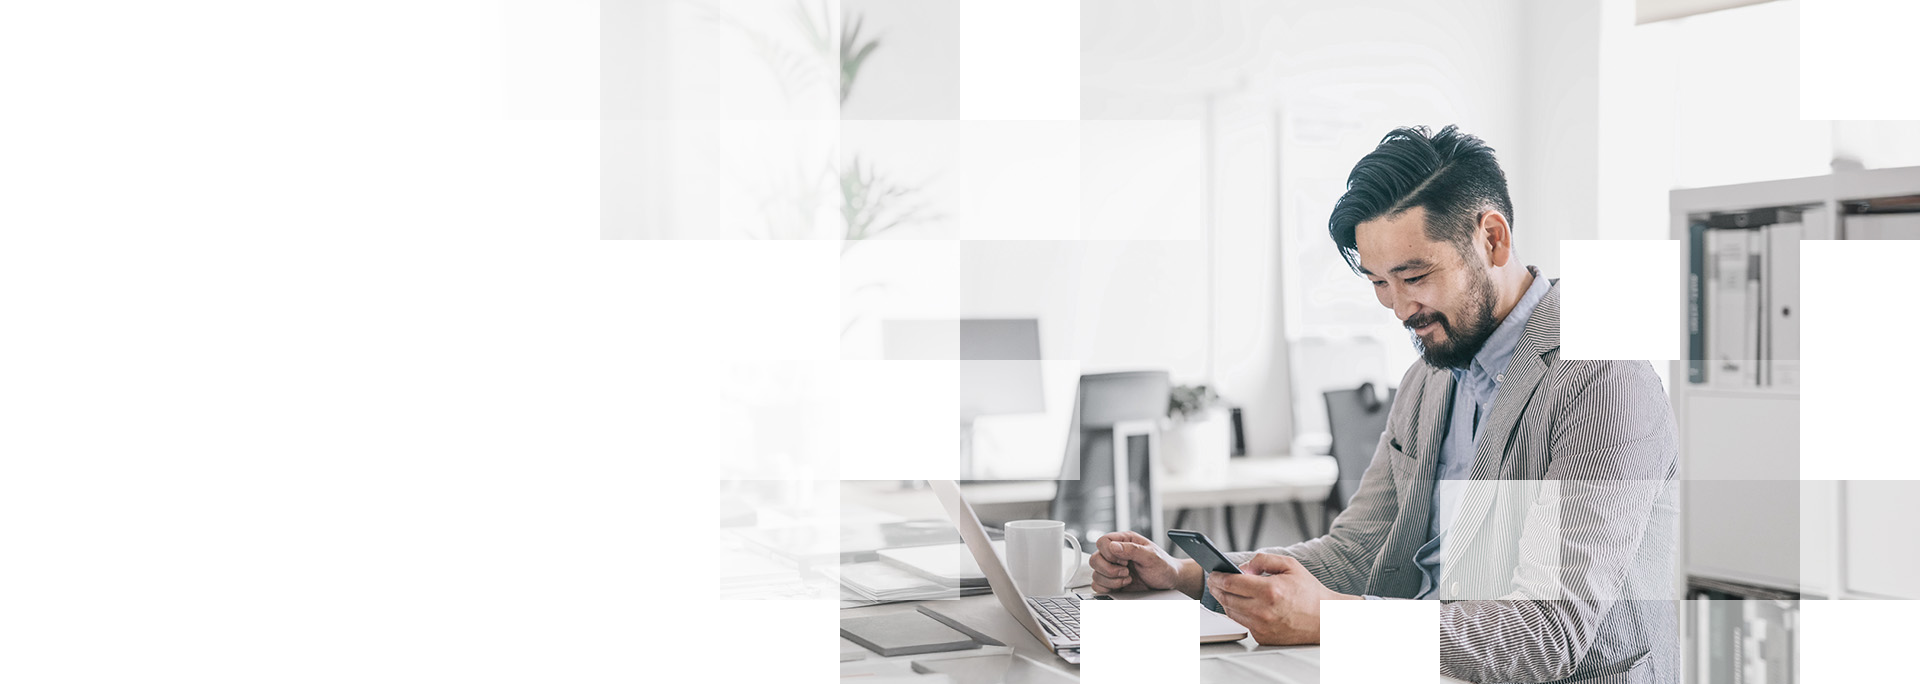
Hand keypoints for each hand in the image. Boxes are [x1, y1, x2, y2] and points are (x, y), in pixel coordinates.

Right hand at [1088, 531, 1185, 593]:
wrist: (1169, 582)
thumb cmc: (1163, 566)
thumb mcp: (1151, 557)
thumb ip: (1132, 550)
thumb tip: (1113, 547)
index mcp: (1124, 541)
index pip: (1102, 542)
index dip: (1109, 553)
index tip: (1124, 561)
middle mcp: (1116, 554)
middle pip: (1095, 559)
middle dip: (1109, 570)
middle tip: (1126, 572)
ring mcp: (1112, 568)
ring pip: (1095, 574)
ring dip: (1111, 581)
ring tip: (1128, 579)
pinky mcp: (1112, 582)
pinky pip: (1097, 586)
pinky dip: (1107, 588)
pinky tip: (1122, 586)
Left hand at [1205, 553, 1357, 644]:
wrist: (1326, 620)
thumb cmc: (1310, 592)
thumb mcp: (1289, 565)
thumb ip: (1262, 560)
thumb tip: (1242, 567)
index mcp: (1269, 590)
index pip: (1231, 582)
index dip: (1218, 576)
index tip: (1213, 572)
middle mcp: (1263, 611)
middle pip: (1226, 598)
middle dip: (1217, 587)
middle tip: (1214, 581)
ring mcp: (1262, 626)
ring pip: (1231, 612)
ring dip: (1225, 600)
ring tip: (1225, 591)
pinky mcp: (1263, 637)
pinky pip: (1243, 623)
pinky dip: (1239, 613)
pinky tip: (1241, 604)